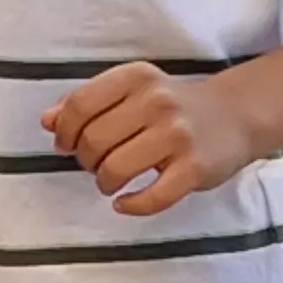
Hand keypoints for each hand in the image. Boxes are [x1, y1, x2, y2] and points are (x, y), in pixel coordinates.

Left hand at [45, 61, 262, 216]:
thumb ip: (87, 103)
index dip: (64, 132)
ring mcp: (178, 135)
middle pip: (93, 140)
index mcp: (136, 77)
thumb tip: (47, 122)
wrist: (234, 115)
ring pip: (116, 169)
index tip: (66, 145)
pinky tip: (125, 203)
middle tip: (95, 164)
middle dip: (85, 159)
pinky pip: (152, 197)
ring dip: (104, 182)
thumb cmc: (171, 106)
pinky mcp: (195, 168)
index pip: (79, 105)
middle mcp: (157, 101)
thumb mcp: (131, 92)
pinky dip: (131, 205)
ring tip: (111, 180)